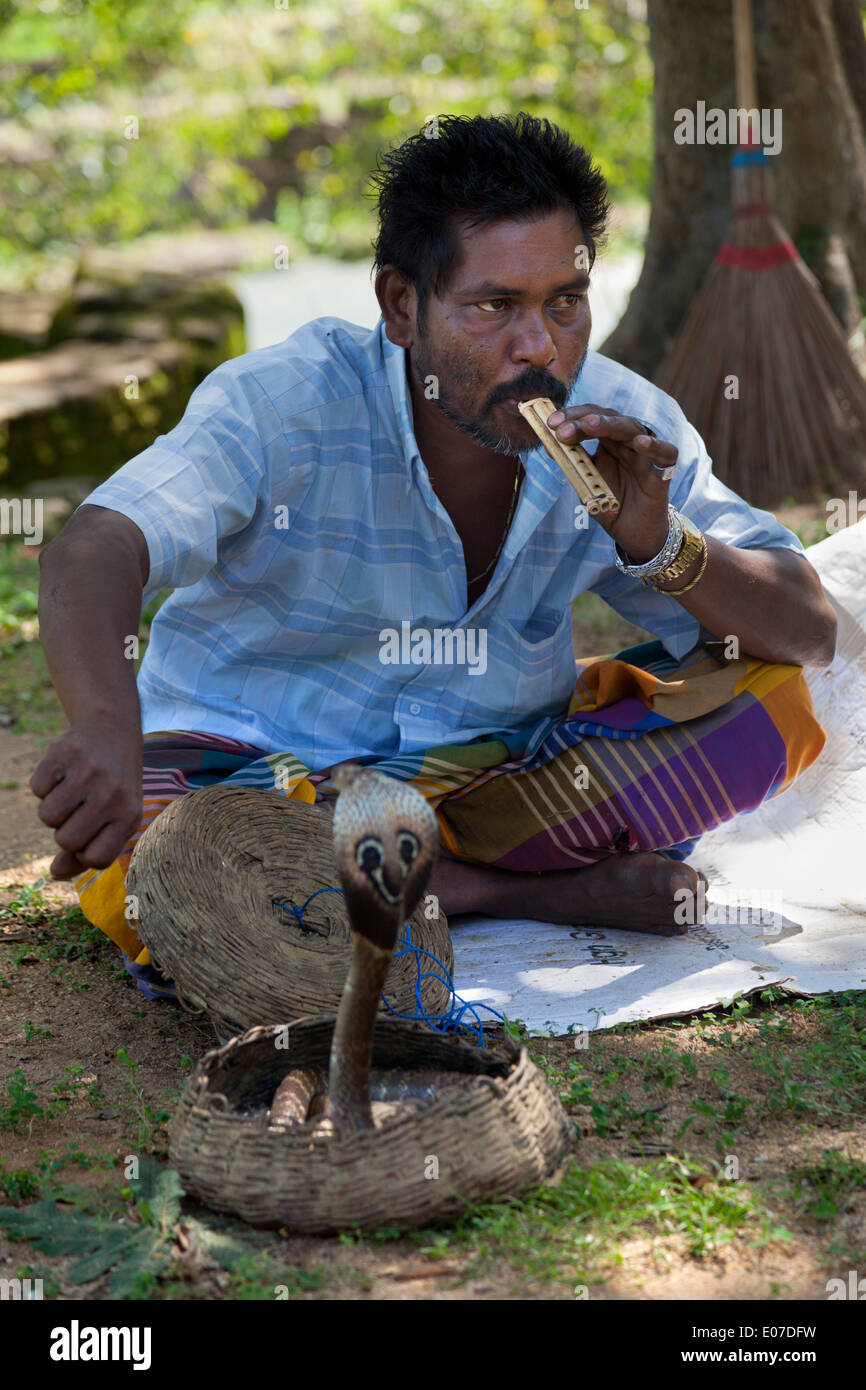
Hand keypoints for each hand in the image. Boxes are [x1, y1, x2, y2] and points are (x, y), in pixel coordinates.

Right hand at [30, 720, 141, 879]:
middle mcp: (112, 795)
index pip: (96, 859)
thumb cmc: (113, 787)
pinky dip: (45, 784)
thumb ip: (87, 852)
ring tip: (72, 791)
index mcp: (129, 815)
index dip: (84, 853)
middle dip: (65, 830)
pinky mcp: (64, 754)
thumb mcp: (114, 818)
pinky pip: (37, 789)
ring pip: (47, 817)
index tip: (89, 836)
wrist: (112, 732)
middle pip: (66, 840)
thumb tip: (56, 873)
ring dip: (53, 808)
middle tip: (80, 810)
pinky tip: (65, 772)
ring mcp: (88, 773)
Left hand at [546, 403, 677, 560]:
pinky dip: (655, 446)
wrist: (632, 534)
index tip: (550, 424)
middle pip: (609, 419)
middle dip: (583, 420)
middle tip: (562, 429)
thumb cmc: (610, 505)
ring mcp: (645, 455)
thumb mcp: (586, 483)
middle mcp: (627, 443)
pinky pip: (666, 453)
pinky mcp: (663, 473)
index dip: (572, 418)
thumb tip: (550, 446)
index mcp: (608, 442)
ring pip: (633, 429)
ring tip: (590, 424)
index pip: (591, 419)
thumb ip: (573, 465)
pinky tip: (640, 443)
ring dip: (610, 425)